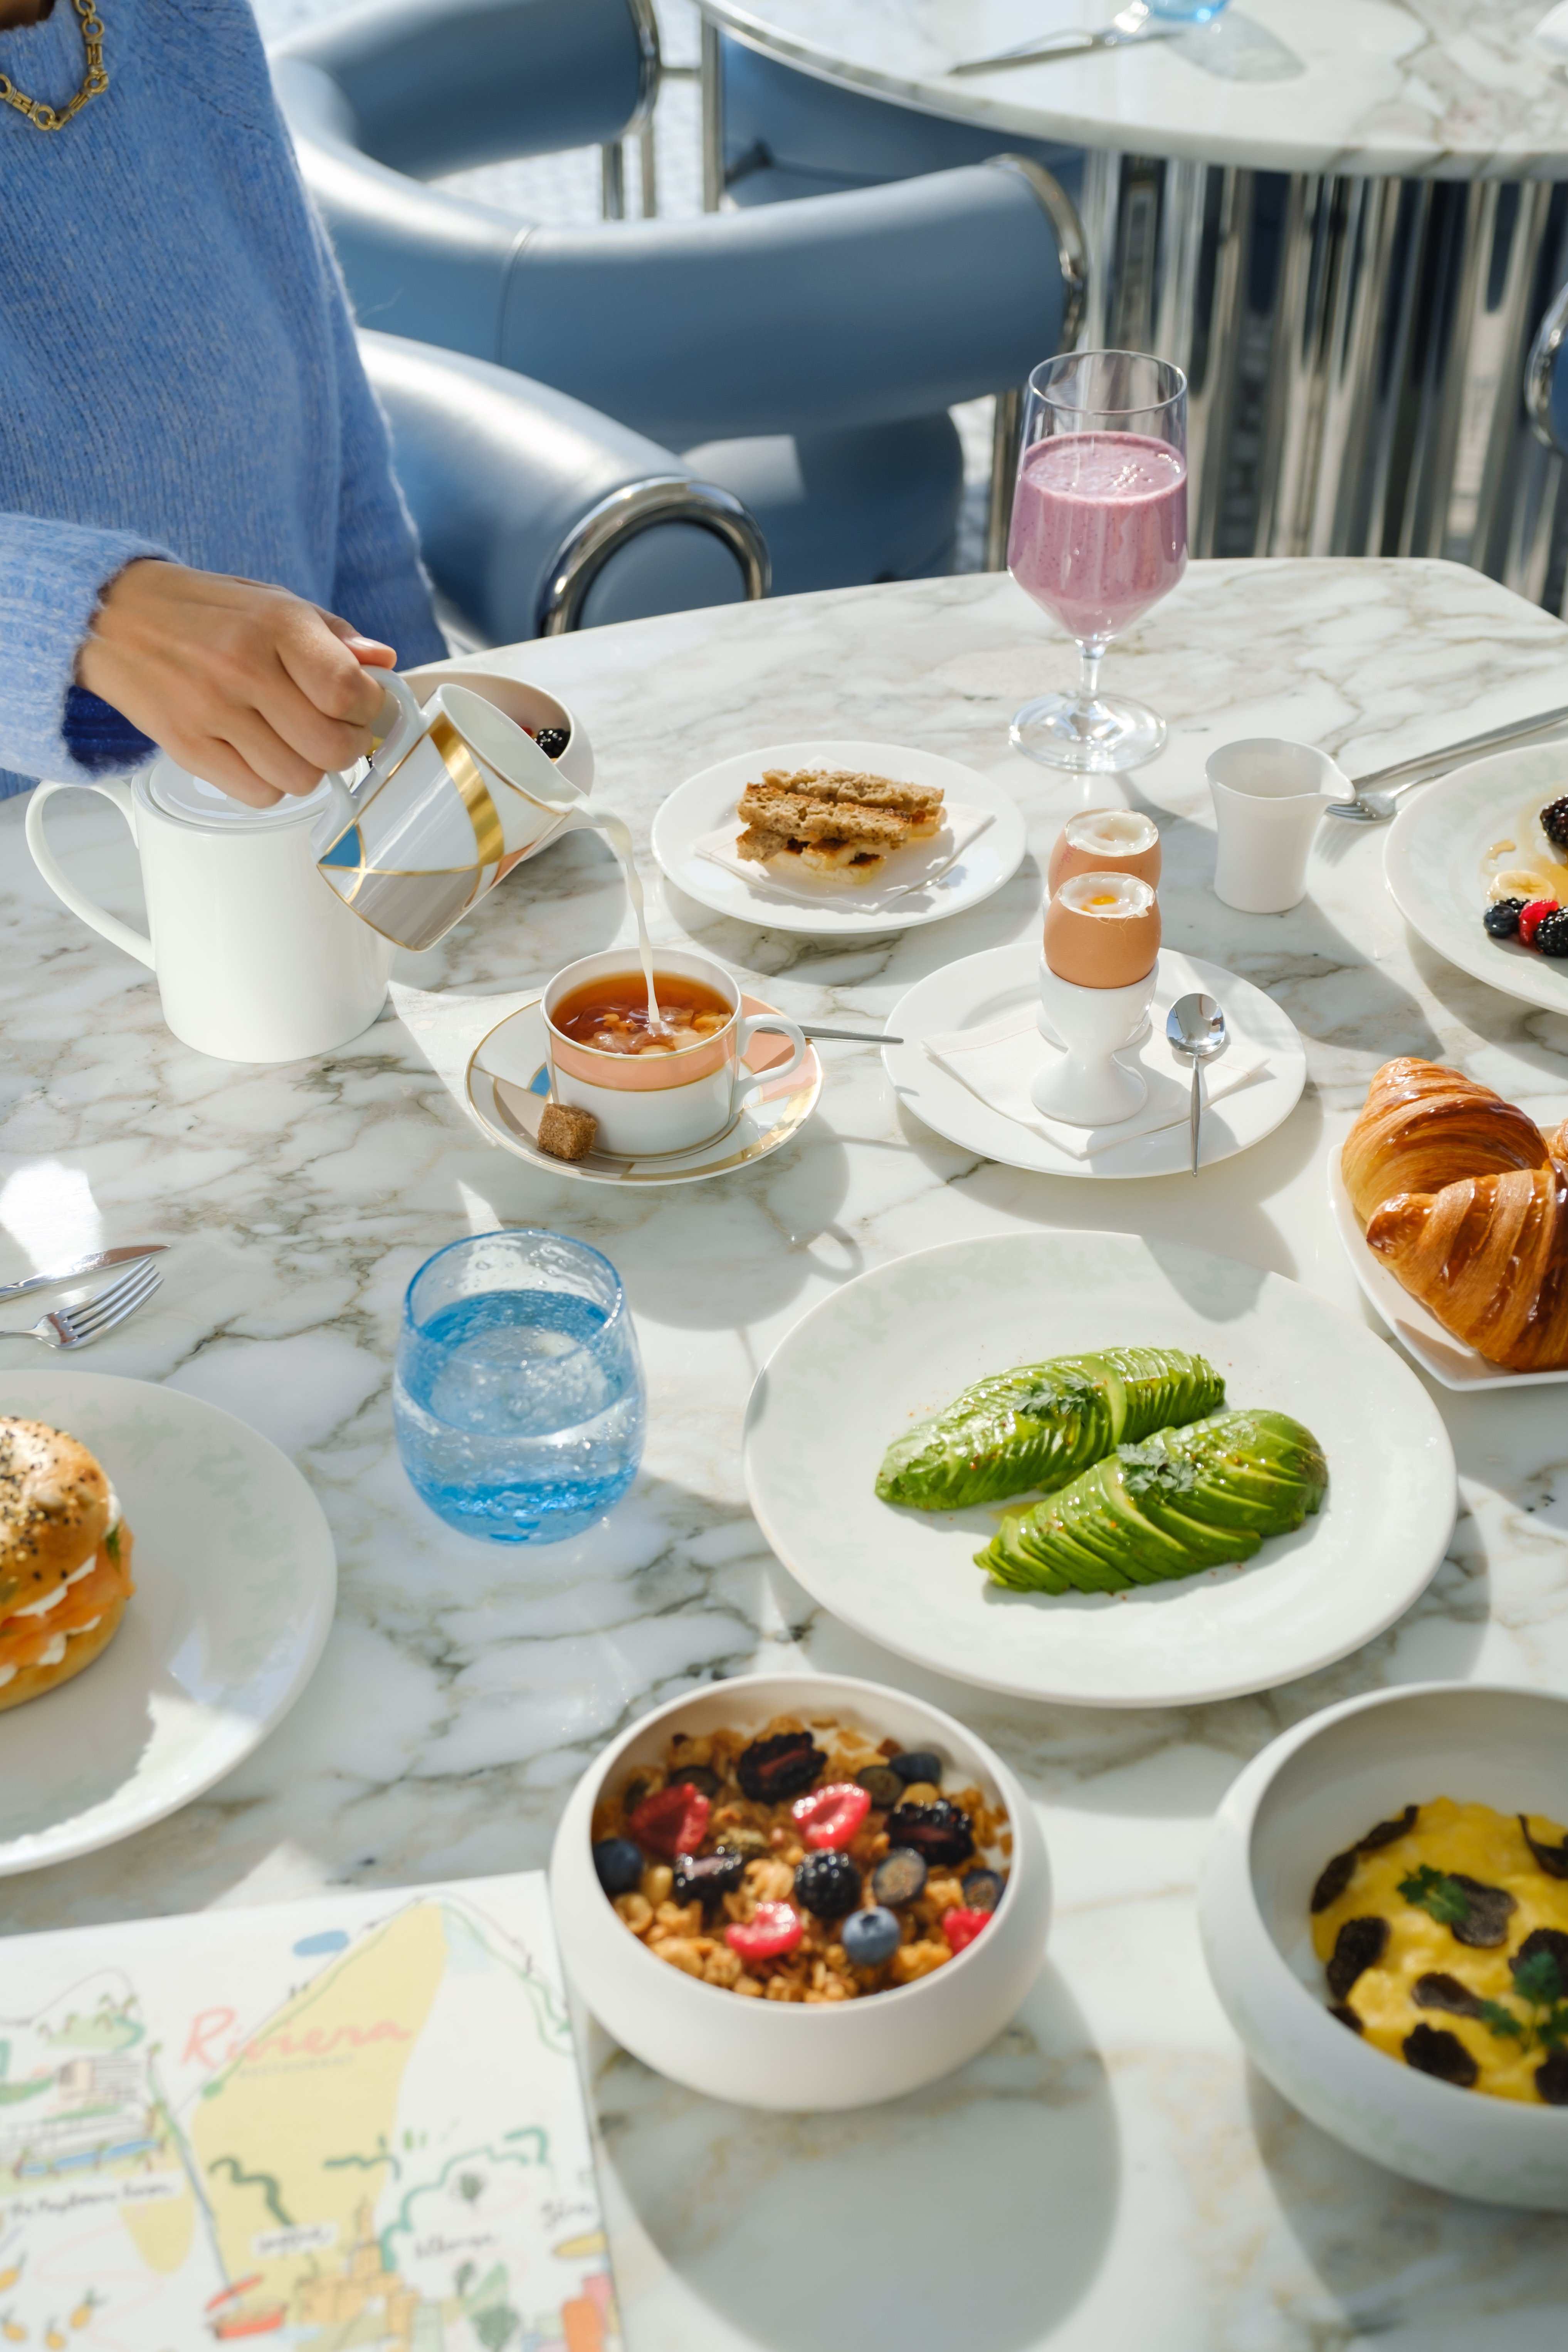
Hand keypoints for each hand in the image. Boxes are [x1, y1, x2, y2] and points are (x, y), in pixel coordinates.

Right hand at [77, 560, 397, 808]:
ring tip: (291, 741)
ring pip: (299, 780)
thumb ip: (334, 634)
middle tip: (334, 731)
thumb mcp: (272, 602)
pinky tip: (258, 754)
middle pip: (332, 748)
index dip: (370, 709)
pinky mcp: (186, 746)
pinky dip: (268, 783)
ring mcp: (210, 711)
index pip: (349, 693)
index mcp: (274, 625)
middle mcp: (242, 668)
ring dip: (307, 768)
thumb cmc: (203, 612)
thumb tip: (384, 663)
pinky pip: (257, 794)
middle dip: (346, 746)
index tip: (363, 707)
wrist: (113, 615)